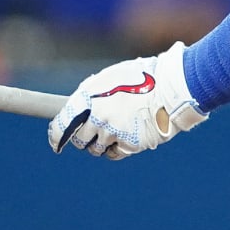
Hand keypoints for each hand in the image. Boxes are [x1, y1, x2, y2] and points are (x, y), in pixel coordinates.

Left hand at [48, 42, 207, 158]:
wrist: (174, 86)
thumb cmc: (145, 76)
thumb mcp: (113, 76)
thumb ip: (93, 92)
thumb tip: (79, 108)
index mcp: (89, 97)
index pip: (62, 123)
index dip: (56, 135)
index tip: (55, 141)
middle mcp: (98, 116)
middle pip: (79, 139)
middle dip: (83, 137)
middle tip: (92, 132)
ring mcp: (114, 132)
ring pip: (96, 148)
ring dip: (101, 143)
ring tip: (114, 132)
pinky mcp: (130, 144)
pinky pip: (114, 154)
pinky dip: (115, 149)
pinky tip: (122, 140)